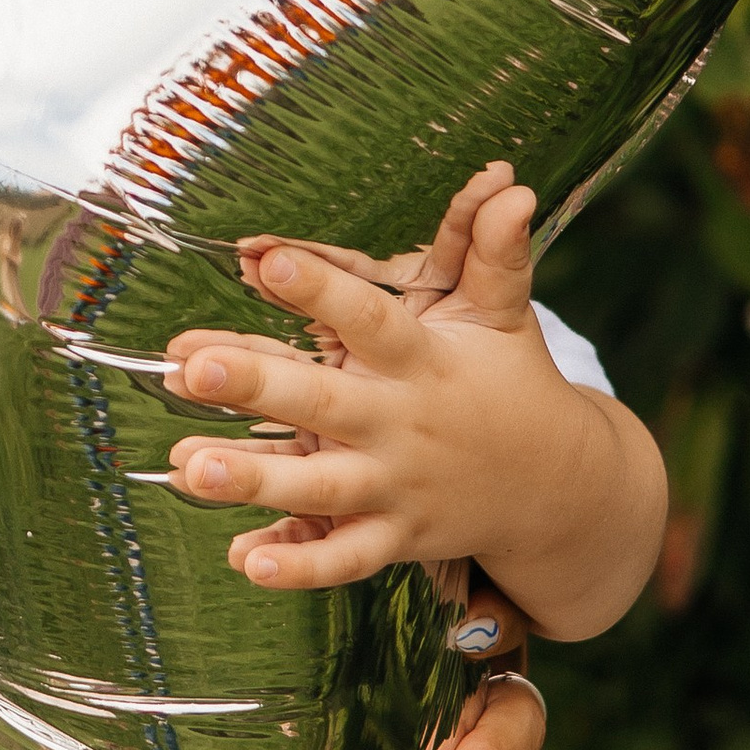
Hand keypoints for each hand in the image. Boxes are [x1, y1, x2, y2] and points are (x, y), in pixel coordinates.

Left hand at [161, 166, 666, 637]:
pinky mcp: (395, 538)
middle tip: (188, 371)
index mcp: (422, 361)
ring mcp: (398, 488)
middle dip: (256, 389)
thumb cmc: (512, 382)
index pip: (368, 318)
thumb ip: (491, 251)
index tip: (262, 259)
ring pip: (319, 489)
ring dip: (255, 482)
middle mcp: (403, 425)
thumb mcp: (502, 315)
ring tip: (189, 468)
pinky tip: (245, 561)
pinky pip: (344, 558)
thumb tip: (512, 183)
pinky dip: (300, 566)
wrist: (561, 489)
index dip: (318, 288)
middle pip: (322, 405)